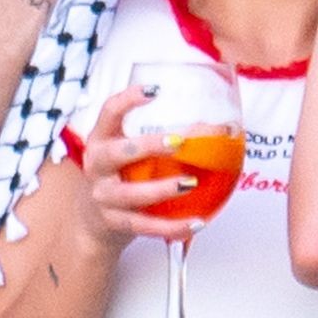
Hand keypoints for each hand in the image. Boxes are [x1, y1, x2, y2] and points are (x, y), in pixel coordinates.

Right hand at [76, 87, 204, 251]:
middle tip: (178, 142)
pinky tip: (197, 222)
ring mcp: (104, 196)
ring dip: (162, 189)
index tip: (154, 91)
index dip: (128, 100)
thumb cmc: (121, 178)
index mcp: (101, 140)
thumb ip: (162, 142)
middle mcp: (97, 166)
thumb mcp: (130, 155)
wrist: (93, 222)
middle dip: (147, 147)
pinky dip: (172, 226)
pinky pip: (145, 226)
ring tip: (191, 183)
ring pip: (131, 194)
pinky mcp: (115, 223)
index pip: (109, 112)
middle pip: (117, 153)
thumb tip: (224, 130)